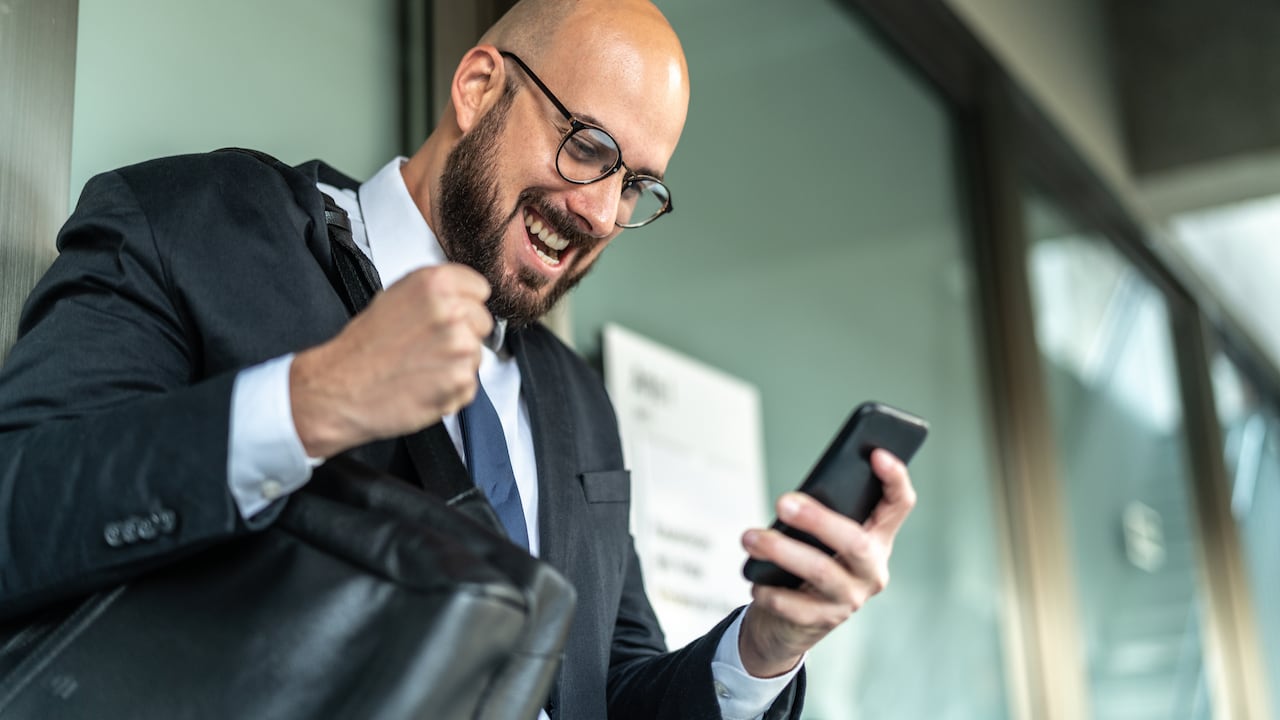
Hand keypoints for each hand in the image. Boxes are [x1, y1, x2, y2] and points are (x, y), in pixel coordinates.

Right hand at [290, 264, 492, 457]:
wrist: (341, 388)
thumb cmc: (362, 347)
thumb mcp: (393, 297)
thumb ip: (433, 292)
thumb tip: (460, 295)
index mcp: (436, 284)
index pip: (480, 289)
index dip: (465, 304)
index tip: (452, 314)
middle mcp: (452, 312)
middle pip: (483, 322)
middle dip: (463, 334)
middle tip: (430, 345)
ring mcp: (460, 347)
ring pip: (476, 354)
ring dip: (456, 363)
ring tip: (422, 366)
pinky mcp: (461, 381)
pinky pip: (470, 384)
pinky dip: (452, 389)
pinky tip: (424, 384)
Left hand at [738, 449, 916, 676]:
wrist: (791, 622)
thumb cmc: (807, 560)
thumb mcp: (819, 536)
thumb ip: (821, 514)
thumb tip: (794, 501)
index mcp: (877, 538)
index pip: (899, 504)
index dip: (895, 478)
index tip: (876, 453)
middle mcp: (872, 569)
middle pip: (855, 542)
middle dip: (818, 520)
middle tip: (782, 503)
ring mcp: (851, 598)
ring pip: (820, 572)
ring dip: (780, 551)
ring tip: (749, 538)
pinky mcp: (824, 621)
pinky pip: (796, 606)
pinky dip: (771, 591)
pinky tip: (755, 582)